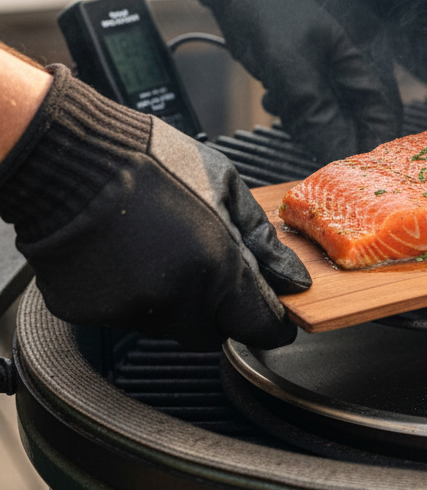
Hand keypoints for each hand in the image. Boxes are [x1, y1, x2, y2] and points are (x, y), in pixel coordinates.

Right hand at [0, 66, 308, 348]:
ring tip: (157, 248)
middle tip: (203, 265)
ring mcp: (131, 309)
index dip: (268, 323)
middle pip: (211, 332)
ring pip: (168, 324)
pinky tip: (124, 255)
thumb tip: (292, 279)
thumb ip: (262, 240)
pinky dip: (131, 295)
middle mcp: (176, 299)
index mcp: (218, 268)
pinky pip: (125, 316)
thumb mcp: (227, 187)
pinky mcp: (92, 314)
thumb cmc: (151, 161)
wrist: (71, 157)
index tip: (270, 317)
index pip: (257, 326)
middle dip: (217, 309)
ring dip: (173, 300)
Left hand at [166, 0, 401, 163]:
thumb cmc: (266, 9)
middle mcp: (361, 51)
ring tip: (284, 108)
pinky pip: (320, 90)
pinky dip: (302, 101)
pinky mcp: (319, 53)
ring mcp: (340, 51)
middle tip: (309, 140)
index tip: (349, 166)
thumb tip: (337, 154)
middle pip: (360, 110)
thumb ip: (316, 114)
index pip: (381, 110)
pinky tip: (278, 97)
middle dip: (334, 129)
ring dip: (313, 116)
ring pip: (337, 103)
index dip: (369, 141)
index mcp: (367, 50)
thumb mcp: (290, 68)